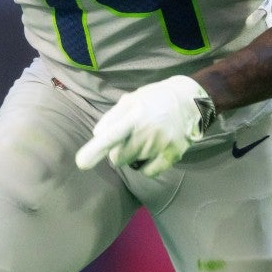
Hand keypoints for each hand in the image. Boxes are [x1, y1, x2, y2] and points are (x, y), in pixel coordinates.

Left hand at [75, 75, 213, 176]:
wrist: (190, 101)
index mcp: (136, 114)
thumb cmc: (154, 100)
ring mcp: (161, 145)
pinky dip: (145, 166)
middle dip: (118, 151)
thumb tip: (98, 135)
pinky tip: (152, 151)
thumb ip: (112, 117)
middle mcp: (148, 131)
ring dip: (133, 156)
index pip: (112, 134)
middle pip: (117, 157)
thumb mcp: (132, 99)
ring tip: (145, 138)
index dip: (95, 149)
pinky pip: (148, 172)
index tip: (81, 163)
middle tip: (130, 137)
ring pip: (132, 164)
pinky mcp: (172, 155)